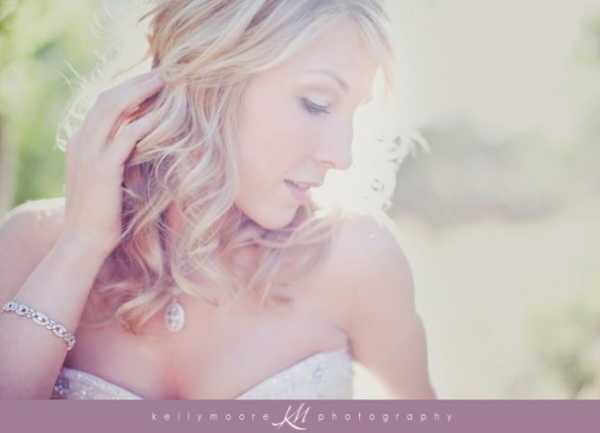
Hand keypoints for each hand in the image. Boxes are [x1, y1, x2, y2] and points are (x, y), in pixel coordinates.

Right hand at [61, 70, 164, 256]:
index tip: (154, 82)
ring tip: (169, 83)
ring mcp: (89, 152)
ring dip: (143, 92)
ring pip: (114, 108)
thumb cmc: (101, 216)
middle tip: (166, 73)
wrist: (83, 242)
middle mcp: (81, 141)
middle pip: (109, 97)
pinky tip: (166, 115)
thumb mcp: (108, 180)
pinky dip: (147, 122)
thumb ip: (119, 159)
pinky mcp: (102, 168)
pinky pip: (127, 136)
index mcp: (81, 142)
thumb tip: (145, 147)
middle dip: (138, 82)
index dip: (129, 89)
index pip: (104, 104)